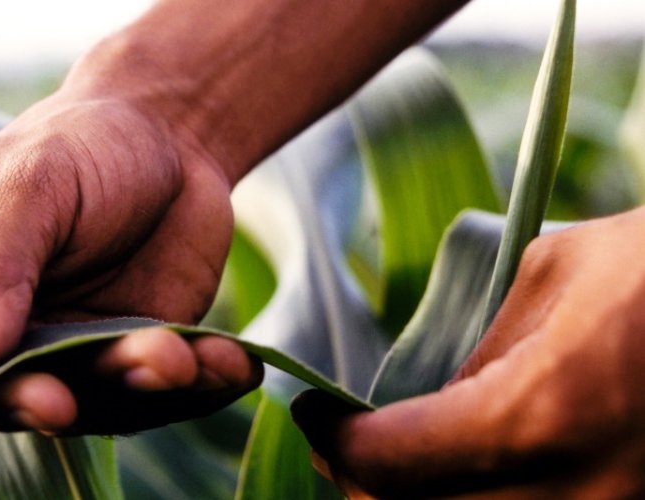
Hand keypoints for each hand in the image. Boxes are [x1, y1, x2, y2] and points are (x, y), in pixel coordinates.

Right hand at [0, 82, 260, 434]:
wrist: (167, 136)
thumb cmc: (74, 144)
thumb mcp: (27, 186)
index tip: (34, 391)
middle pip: (0, 399)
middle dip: (55, 402)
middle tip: (92, 395)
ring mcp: (51, 358)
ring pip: (85, 404)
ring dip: (134, 386)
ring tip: (179, 355)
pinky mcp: (119, 366)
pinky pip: (153, 395)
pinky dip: (194, 383)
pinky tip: (229, 362)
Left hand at [292, 206, 644, 497]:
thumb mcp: (550, 275)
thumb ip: (470, 352)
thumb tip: (413, 403)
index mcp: (541, 413)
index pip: (389, 463)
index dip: (334, 442)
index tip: (314, 416)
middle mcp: (579, 492)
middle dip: (364, 486)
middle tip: (344, 449)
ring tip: (401, 464)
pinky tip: (466, 476)